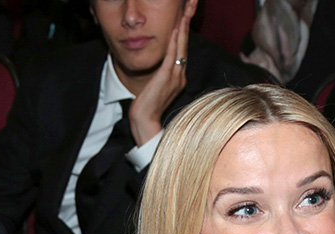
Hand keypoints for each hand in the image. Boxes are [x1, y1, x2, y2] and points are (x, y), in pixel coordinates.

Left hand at [127, 0, 195, 146]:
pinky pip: (172, 55)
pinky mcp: (166, 77)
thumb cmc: (147, 108)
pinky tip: (175, 29)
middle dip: (186, 28)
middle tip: (189, 11)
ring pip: (181, 48)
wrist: (145, 122)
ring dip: (182, 30)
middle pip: (185, 47)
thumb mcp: (155, 89)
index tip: (184, 20)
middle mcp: (180, 76)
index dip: (183, 35)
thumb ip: (161, 78)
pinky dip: (175, 41)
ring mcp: (175, 77)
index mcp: (179, 79)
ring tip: (185, 14)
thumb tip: (160, 70)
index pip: (182, 52)